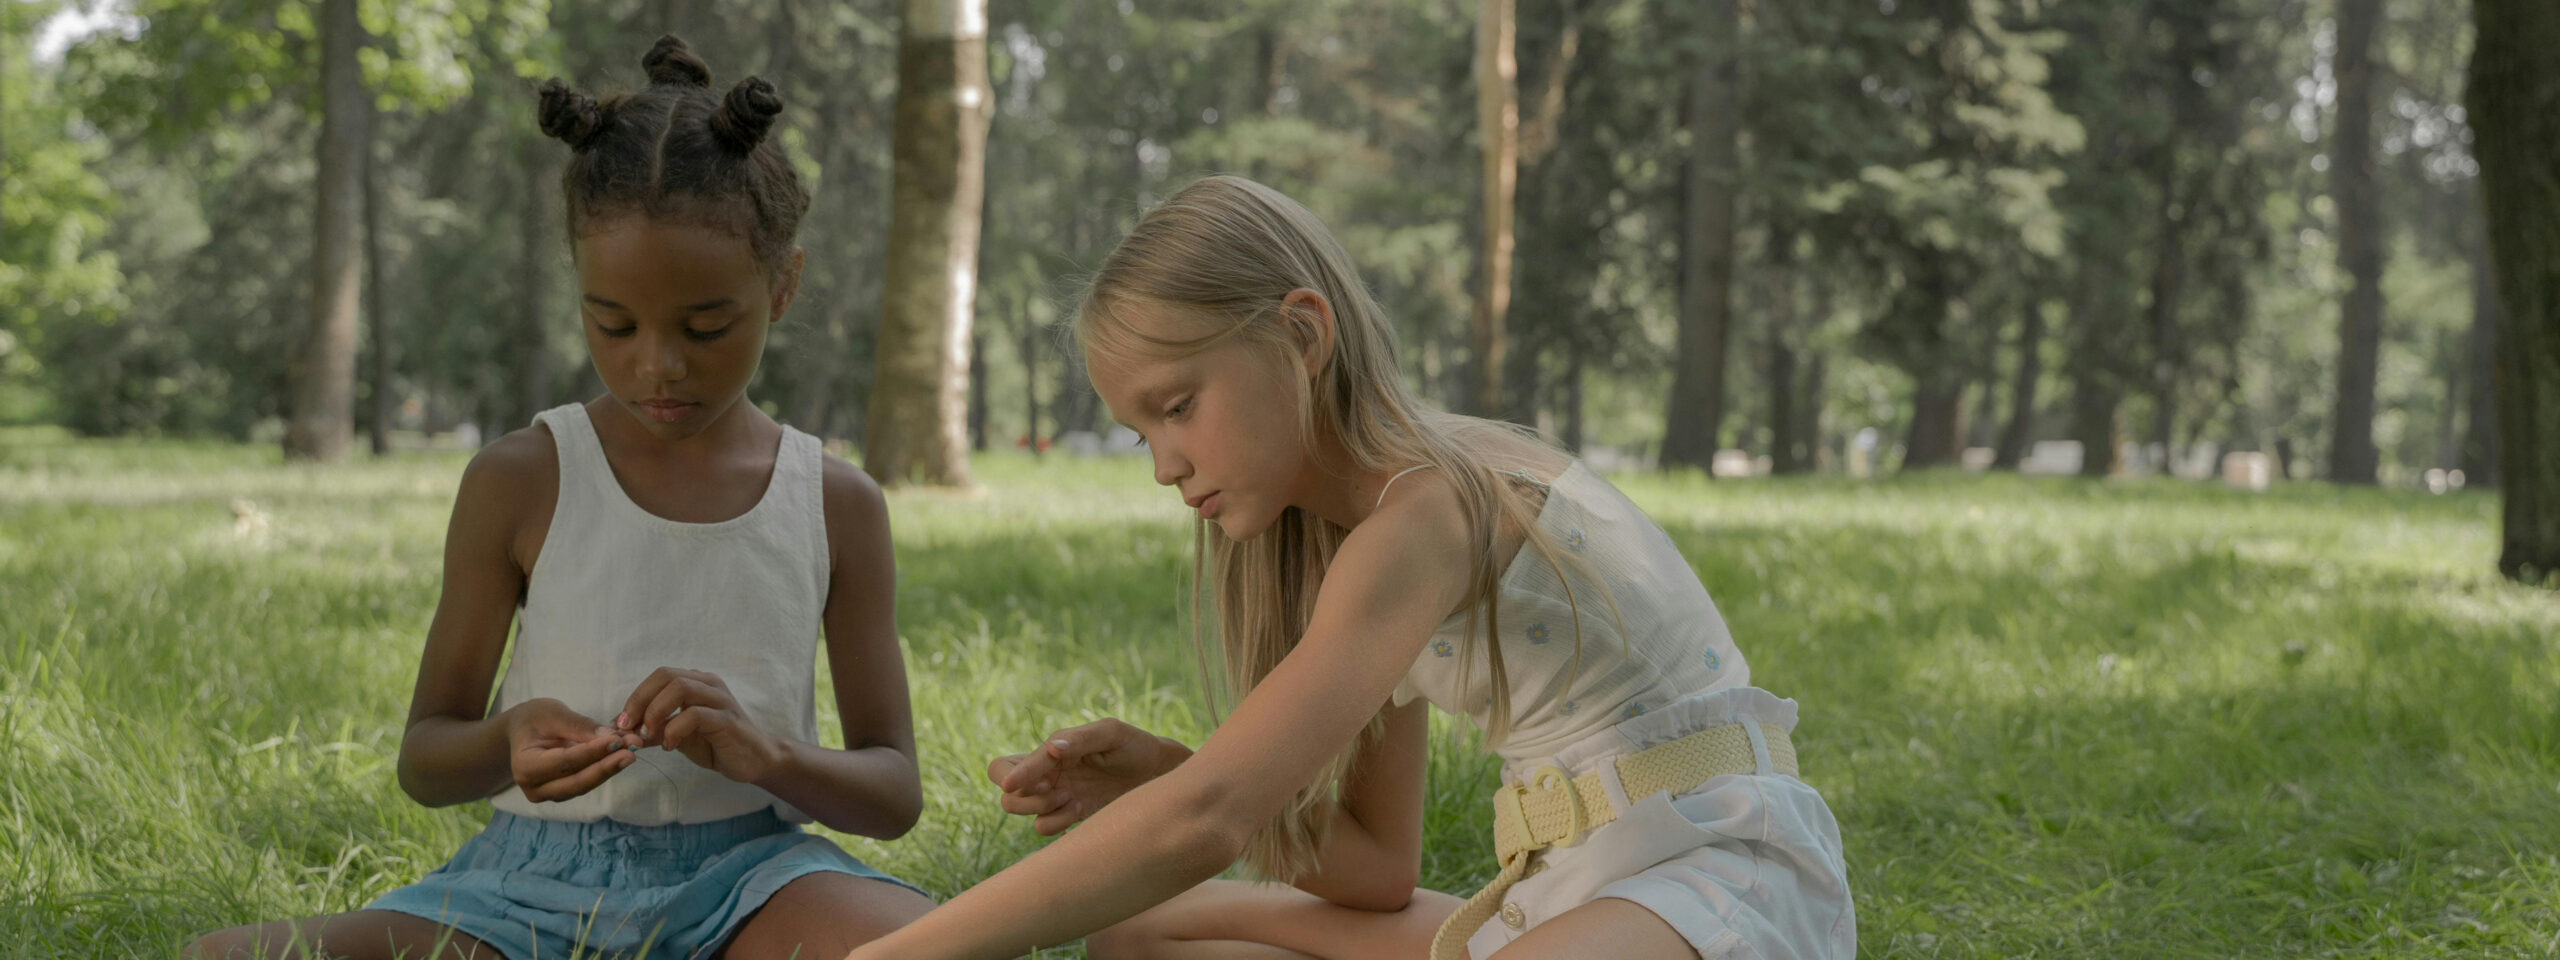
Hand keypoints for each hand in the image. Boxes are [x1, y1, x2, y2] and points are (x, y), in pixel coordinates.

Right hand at [504, 698, 640, 802]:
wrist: (522, 731)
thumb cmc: (534, 718)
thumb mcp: (553, 713)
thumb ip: (580, 726)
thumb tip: (612, 737)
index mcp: (524, 766)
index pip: (564, 762)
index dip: (592, 752)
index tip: (618, 741)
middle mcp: (534, 787)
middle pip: (576, 781)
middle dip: (606, 766)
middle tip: (632, 751)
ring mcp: (548, 794)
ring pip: (584, 785)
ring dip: (610, 768)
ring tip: (632, 750)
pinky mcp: (563, 793)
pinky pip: (586, 783)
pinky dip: (604, 769)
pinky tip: (622, 754)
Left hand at [618, 667, 785, 783]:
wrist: (754, 760)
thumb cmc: (716, 744)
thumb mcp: (677, 736)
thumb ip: (654, 729)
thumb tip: (620, 730)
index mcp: (698, 682)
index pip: (660, 675)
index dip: (636, 696)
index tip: (622, 723)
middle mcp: (709, 684)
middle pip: (666, 675)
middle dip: (640, 701)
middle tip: (629, 727)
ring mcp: (720, 700)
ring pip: (680, 688)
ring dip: (655, 712)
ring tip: (648, 736)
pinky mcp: (728, 720)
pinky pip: (694, 715)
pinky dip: (674, 730)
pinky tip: (670, 747)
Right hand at [986, 717, 1188, 834]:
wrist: (1158, 774)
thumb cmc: (1133, 746)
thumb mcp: (1110, 734)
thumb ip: (1079, 740)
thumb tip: (1050, 750)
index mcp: (1049, 751)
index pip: (1004, 767)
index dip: (1013, 778)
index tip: (1037, 784)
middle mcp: (1046, 775)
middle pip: (1006, 795)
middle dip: (1025, 799)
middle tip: (1056, 791)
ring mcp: (1056, 797)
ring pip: (1021, 812)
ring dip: (1041, 810)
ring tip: (1071, 800)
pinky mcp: (1070, 816)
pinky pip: (1044, 828)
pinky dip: (1056, 823)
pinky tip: (1079, 811)